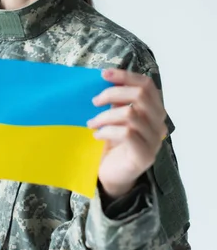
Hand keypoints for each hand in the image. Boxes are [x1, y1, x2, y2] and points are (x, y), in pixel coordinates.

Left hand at [87, 68, 166, 198]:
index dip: (126, 76)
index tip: (104, 74)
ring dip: (105, 116)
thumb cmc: (112, 143)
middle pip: (141, 95)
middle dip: (113, 93)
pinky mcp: (145, 156)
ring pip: (130, 114)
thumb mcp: (114, 117)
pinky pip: (126, 134)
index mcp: (154, 110)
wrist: (112, 175)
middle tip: (94, 101)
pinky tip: (97, 136)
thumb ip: (116, 100)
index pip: (147, 85)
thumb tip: (106, 79)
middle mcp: (159, 124)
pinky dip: (107, 131)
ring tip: (91, 123)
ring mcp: (154, 141)